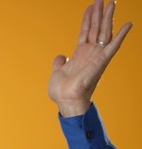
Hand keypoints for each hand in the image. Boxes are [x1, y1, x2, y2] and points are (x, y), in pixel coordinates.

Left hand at [48, 0, 131, 116]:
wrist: (66, 100)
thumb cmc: (62, 91)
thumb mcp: (57, 72)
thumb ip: (59, 62)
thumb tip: (61, 56)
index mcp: (80, 55)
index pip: (85, 32)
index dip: (87, 19)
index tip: (90, 6)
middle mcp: (90, 54)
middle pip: (96, 28)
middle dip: (98, 13)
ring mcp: (96, 56)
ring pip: (104, 32)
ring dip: (107, 17)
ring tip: (111, 2)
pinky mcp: (101, 61)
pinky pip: (113, 46)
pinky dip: (121, 35)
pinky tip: (128, 23)